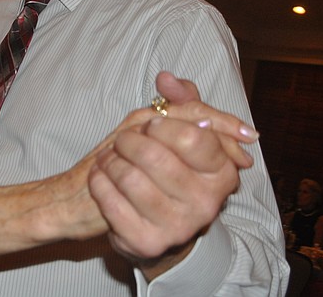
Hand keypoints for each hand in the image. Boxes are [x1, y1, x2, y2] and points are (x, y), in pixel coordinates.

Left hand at [87, 72, 256, 269]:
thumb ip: (181, 99)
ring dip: (111, 161)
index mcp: (223, 172)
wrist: (143, 218)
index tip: (150, 126)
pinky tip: (101, 179)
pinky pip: (112, 204)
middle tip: (122, 142)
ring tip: (109, 159)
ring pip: (130, 178)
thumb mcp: (176, 128)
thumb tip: (166, 78)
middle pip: (156, 155)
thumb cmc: (163, 165)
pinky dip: (99, 184)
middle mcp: (207, 204)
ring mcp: (179, 227)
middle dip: (129, 142)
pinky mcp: (148, 243)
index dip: (162, 126)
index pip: (193, 136)